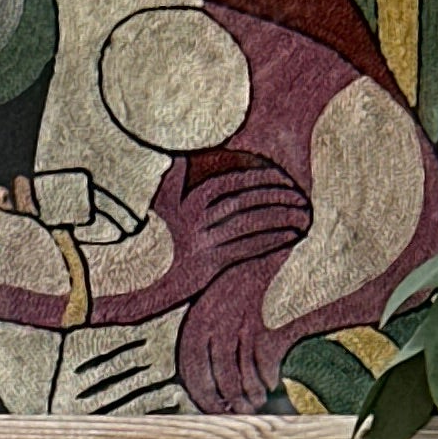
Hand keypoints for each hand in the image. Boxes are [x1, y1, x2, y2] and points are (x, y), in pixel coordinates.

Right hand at [91, 155, 308, 316]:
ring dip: (279, 215)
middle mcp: (194, 221)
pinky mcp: (212, 266)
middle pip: (244, 201)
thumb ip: (173, 177)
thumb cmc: (154, 241)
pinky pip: (248, 248)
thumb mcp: (162, 206)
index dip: (255, 175)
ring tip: (302, 210)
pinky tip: (291, 234)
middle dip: (274, 194)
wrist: (135, 285)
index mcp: (185, 202)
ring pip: (250, 223)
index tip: (278, 172)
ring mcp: (204, 244)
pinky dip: (273, 239)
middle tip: (298, 191)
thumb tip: (183, 154)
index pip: (227, 181)